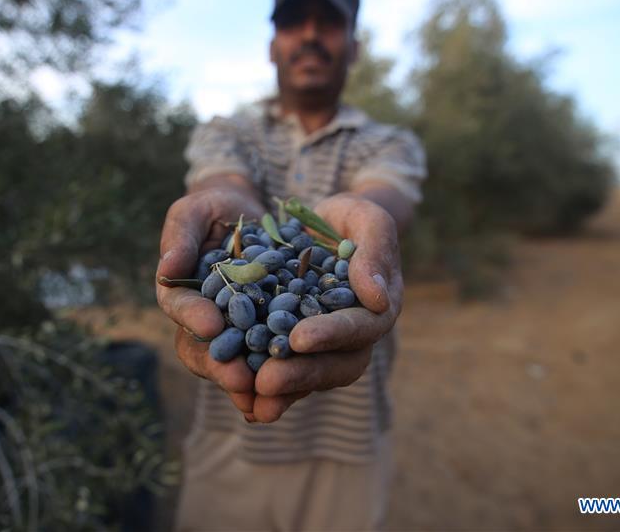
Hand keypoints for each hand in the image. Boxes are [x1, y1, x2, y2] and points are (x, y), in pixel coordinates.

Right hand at [155, 186, 263, 418]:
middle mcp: (205, 317)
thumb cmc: (212, 207)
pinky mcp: (266, 330)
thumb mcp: (193, 210)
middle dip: (223, 366)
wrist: (248, 212)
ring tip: (268, 394)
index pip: (180, 308)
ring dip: (252, 381)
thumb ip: (180, 236)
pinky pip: (270, 354)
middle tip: (242, 380)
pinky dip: (281, 371)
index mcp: (181, 293)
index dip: (193, 318)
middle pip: (206, 349)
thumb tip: (166, 269)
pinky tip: (297, 386)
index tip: (211, 325)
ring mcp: (235, 328)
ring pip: (237, 362)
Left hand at [251, 193, 403, 422]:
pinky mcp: (299, 345)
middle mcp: (356, 335)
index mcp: (378, 309)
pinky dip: (267, 385)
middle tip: (266, 381)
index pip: (359, 328)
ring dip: (283, 390)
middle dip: (302, 374)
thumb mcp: (369, 220)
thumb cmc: (354, 218)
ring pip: (310, 375)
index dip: (331, 335)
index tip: (300, 338)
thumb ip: (375, 252)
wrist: (328, 226)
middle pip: (336, 365)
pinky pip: (287, 369)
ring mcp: (327, 345)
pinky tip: (241, 397)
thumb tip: (377, 299)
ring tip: (252, 400)